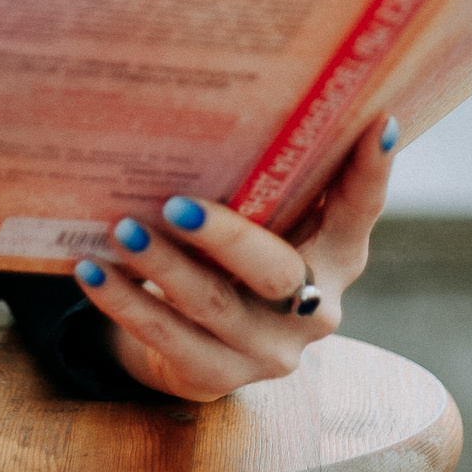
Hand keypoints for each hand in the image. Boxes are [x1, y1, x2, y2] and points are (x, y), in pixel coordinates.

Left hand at [74, 116, 398, 400]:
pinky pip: (167, 338)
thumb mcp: (266, 221)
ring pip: (213, 304)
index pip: (361, 208)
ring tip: (121, 229)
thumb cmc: (236, 259)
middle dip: (226, 237)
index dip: (372, 169)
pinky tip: (94, 271)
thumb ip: (270, 184)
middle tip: (175, 205)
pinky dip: (126, 302)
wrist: (198, 344)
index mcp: (338, 255)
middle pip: (276, 271)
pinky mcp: (218, 376)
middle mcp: (314, 307)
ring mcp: (269, 350)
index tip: (377, 120)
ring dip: (162, 266)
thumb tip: (240, 95)